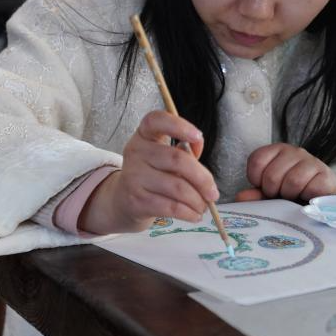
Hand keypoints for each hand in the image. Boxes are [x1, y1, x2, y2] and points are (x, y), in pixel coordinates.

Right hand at [79, 110, 217, 233]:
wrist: (122, 200)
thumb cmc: (152, 174)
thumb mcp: (164, 156)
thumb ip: (184, 151)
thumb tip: (198, 145)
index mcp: (144, 135)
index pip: (156, 120)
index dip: (178, 126)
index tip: (198, 136)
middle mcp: (136, 152)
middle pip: (177, 160)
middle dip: (203, 178)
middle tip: (213, 193)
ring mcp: (134, 176)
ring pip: (177, 187)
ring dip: (197, 200)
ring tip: (204, 206)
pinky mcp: (136, 200)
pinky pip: (170, 207)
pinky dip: (188, 213)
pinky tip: (194, 215)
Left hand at [234, 143, 335, 201]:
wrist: (322, 199)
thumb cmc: (293, 193)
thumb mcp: (271, 193)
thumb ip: (256, 194)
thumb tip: (241, 197)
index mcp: (278, 151)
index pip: (257, 160)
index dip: (257, 179)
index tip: (264, 187)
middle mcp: (295, 152)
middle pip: (272, 174)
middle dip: (273, 191)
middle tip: (280, 195)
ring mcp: (312, 162)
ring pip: (292, 181)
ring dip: (290, 194)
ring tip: (294, 196)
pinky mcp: (326, 176)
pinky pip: (311, 187)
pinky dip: (306, 196)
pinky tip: (307, 197)